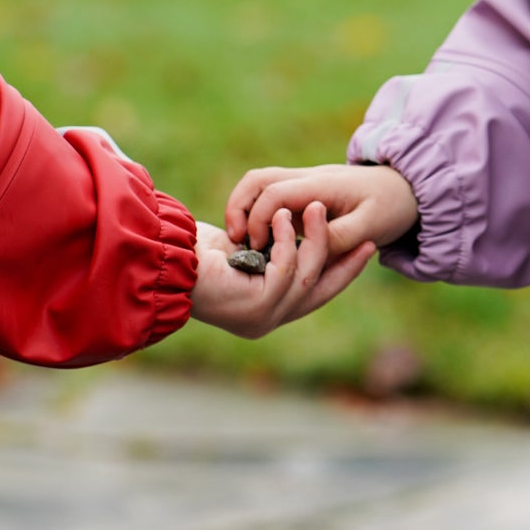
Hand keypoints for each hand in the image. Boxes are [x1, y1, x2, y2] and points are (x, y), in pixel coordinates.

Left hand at [191, 205, 375, 339]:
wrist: (161, 258)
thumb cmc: (194, 250)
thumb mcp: (247, 248)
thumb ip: (274, 250)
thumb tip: (302, 235)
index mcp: (266, 310)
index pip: (315, 293)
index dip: (342, 271)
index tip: (366, 247)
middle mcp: (266, 321)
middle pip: (321, 291)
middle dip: (346, 263)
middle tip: (367, 239)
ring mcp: (262, 319)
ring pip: (307, 277)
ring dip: (314, 239)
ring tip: (315, 208)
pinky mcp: (256, 308)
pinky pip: (286, 270)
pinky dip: (286, 240)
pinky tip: (279, 217)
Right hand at [226, 162, 418, 258]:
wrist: (406, 188)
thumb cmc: (391, 207)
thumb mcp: (371, 227)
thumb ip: (340, 238)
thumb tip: (308, 252)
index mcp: (322, 185)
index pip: (275, 192)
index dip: (260, 219)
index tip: (259, 247)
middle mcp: (307, 179)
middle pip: (257, 180)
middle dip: (240, 208)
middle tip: (238, 242)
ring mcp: (303, 185)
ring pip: (259, 185)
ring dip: (245, 210)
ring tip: (243, 243)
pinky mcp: (303, 196)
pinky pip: (269, 199)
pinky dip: (256, 216)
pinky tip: (259, 242)